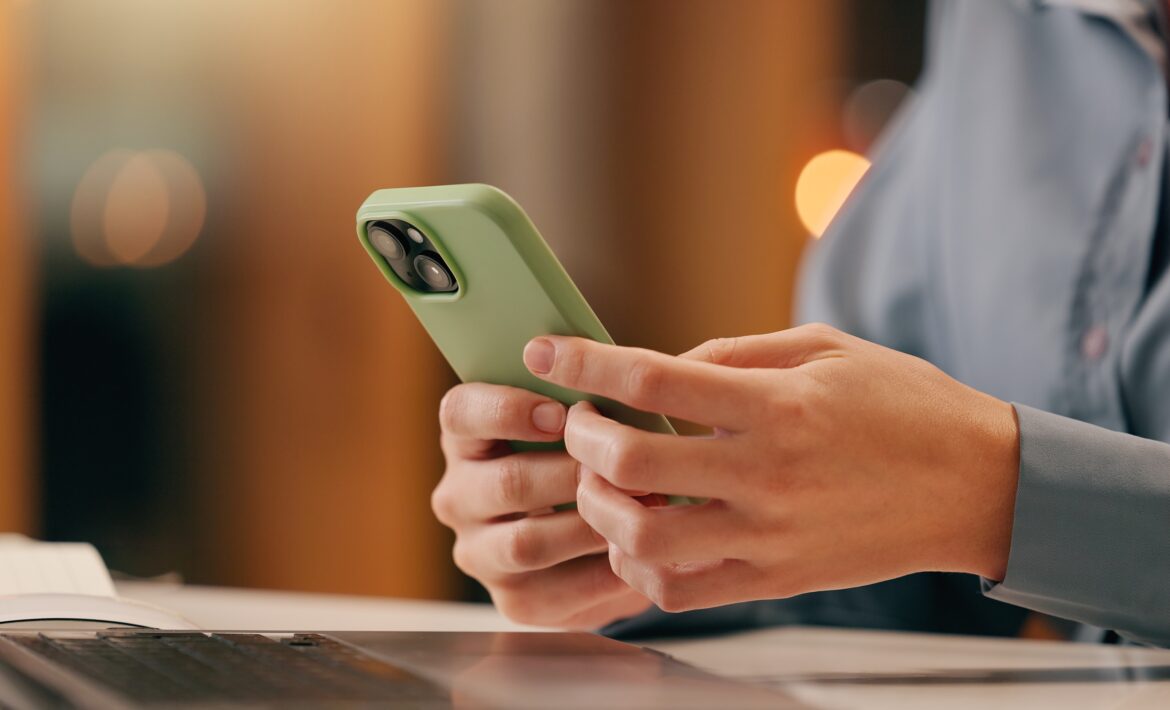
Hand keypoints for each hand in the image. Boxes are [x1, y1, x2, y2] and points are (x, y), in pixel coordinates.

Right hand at [432, 382, 651, 627]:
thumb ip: (592, 395)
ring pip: (527, 542)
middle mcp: (458, 496)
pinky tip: (638, 551)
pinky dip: (602, 571)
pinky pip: (555, 591)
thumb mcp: (581, 420)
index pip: (460, 414)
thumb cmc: (589, 459)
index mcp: (465, 437)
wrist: (596, 540)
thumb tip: (644, 368)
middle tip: (627, 465)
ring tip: (642, 506)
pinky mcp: (512, 601)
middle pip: (506, 483)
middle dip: (573, 473)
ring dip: (590, 524)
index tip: (561, 412)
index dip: (507, 409)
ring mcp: (479, 552)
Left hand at [522, 324, 1019, 612]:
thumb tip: (659, 367)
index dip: (586, 361)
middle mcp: (768, 474)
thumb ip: (735, 354)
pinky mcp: (775, 580)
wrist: (976, 485)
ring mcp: (770, 536)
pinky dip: (640, 564)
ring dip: (602, 506)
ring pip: (645, 537)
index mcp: (780, 406)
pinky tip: (640, 533)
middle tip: (578, 420)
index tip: (545, 349)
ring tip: (604, 482)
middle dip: (581, 436)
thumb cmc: (902, 404)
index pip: (655, 378)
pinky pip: (680, 590)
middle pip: (633, 460)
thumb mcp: (824, 349)